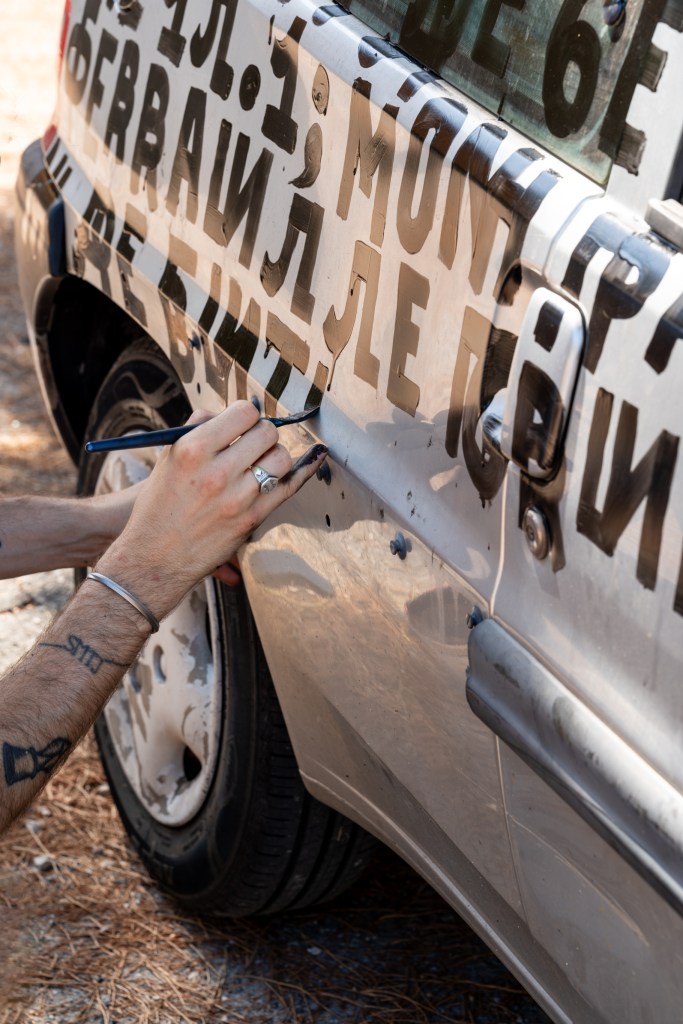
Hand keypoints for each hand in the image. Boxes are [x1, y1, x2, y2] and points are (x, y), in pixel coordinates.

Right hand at [96, 401, 327, 618]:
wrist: (154, 556)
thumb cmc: (159, 505)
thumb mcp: (168, 457)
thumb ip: (199, 428)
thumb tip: (232, 414)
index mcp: (193, 449)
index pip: (243, 412)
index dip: (247, 415)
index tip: (243, 424)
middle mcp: (217, 472)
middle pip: (266, 433)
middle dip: (262, 434)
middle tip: (253, 444)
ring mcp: (237, 497)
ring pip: (281, 457)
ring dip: (275, 455)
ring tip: (261, 463)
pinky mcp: (251, 519)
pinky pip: (289, 487)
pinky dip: (307, 469)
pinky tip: (318, 455)